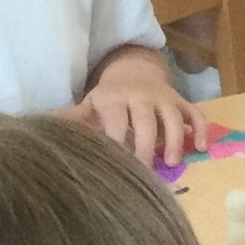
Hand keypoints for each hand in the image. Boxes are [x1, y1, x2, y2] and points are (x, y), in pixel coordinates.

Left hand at [70, 51, 207, 166]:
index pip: (117, 122)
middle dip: (146, 147)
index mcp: (115, 99)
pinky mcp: (180, 101)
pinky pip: (195, 113)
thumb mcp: (90, 105)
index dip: (118, 143)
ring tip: (173, 162)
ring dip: (176, 140)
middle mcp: (140, 97)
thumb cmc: (109, 98)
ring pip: (174, 118)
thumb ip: (73, 120)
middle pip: (147, 121)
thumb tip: (43, 130)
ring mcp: (163, 98)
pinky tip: (201, 148)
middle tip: (145, 173)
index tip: (117, 167)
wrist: (134, 71)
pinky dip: (201, 129)